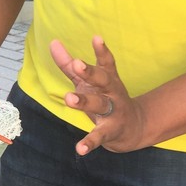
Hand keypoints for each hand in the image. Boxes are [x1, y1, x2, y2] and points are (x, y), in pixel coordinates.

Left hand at [50, 36, 145, 154]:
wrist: (133, 129)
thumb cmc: (104, 98)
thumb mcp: (87, 81)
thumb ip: (68, 64)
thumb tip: (52, 42)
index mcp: (108, 78)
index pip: (106, 62)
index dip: (102, 50)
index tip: (96, 37)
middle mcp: (113, 93)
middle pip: (103, 80)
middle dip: (90, 72)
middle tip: (77, 63)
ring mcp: (113, 112)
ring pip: (99, 105)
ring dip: (85, 101)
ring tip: (69, 98)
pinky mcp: (110, 132)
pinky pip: (99, 136)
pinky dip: (89, 143)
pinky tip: (79, 149)